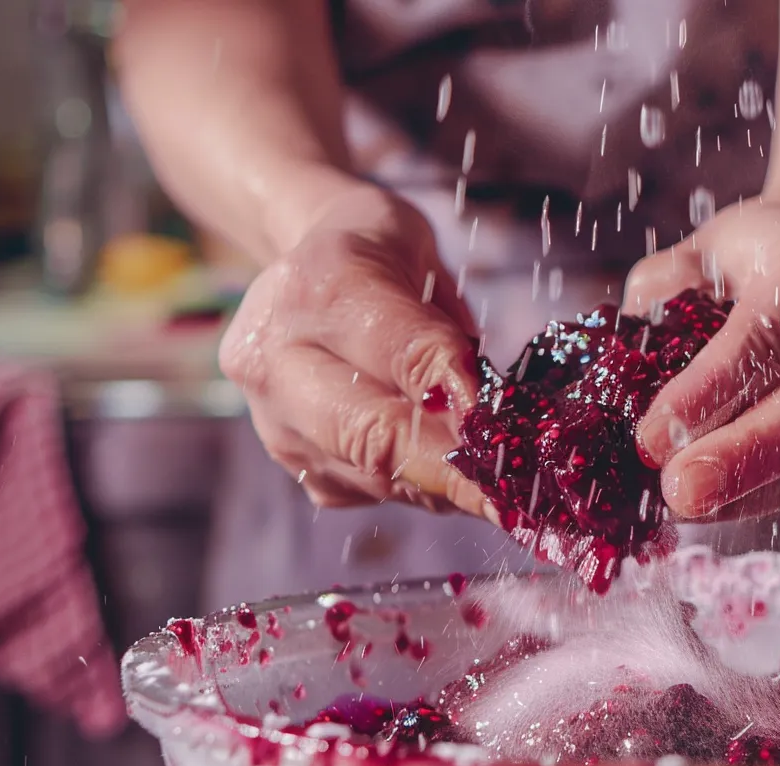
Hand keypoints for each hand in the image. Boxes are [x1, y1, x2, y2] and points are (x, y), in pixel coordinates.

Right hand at [219, 182, 488, 516]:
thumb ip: (448, 333)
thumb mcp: (424, 259)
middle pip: (372, 434)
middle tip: (508, 497)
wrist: (301, 264)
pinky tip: (442, 469)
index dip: (460, 400)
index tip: (507, 435)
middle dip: (451, 471)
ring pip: (371, 473)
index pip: (404, 355)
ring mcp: (271, 413)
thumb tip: (487, 419)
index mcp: (321, 287)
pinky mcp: (286, 455)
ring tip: (491, 485)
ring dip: (441, 486)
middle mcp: (277, 355)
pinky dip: (414, 487)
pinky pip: (363, 489)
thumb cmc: (380, 256)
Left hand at [623, 201, 779, 519]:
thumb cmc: (745, 271)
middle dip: (742, 458)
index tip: (652, 440)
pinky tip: (748, 497)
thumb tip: (627, 382)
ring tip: (695, 501)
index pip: (766, 338)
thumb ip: (658, 308)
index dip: (708, 394)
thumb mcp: (690, 264)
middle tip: (678, 492)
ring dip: (766, 489)